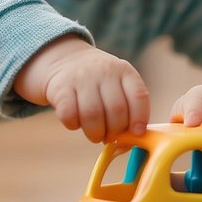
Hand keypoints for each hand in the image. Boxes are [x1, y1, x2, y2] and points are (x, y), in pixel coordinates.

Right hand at [13, 36, 148, 142]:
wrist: (65, 59)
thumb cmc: (98, 83)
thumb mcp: (117, 85)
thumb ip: (128, 109)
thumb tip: (129, 141)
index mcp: (124, 71)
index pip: (139, 96)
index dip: (140, 118)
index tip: (136, 132)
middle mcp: (105, 71)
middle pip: (116, 110)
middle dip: (115, 132)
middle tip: (109, 136)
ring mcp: (81, 77)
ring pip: (93, 115)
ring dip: (95, 133)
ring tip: (95, 135)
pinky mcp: (61, 87)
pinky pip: (69, 115)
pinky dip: (73, 125)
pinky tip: (76, 122)